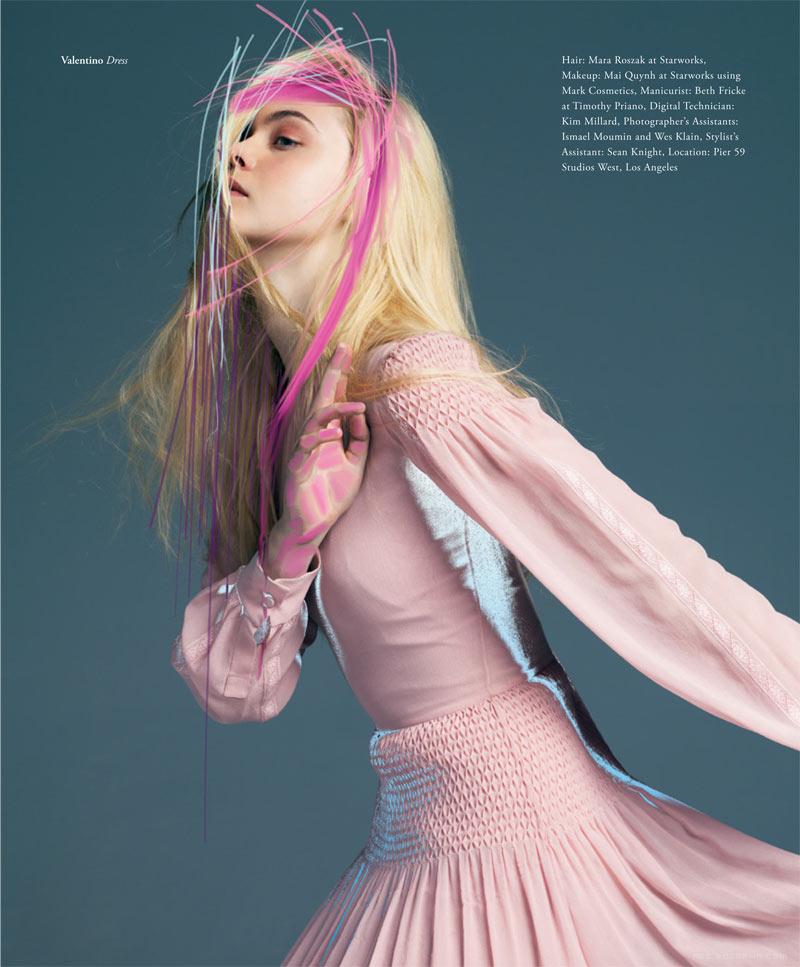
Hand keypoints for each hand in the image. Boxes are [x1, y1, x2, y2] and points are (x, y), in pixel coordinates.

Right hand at [266, 343, 368, 575]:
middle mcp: (314, 438)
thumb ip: (360, 440)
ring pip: (314, 421)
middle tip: (343, 350)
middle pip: (322, 400)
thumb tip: (362, 414)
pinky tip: (335, 433)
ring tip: (354, 405)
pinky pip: (307, 447)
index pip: (335, 400)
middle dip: (333, 375)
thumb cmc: (330, 495)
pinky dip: (321, 438)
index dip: (341, 378)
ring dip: (334, 410)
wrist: (310, 526)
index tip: (348, 352)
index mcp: (328, 435)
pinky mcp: (296, 467)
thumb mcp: (355, 464)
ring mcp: (302, 451)